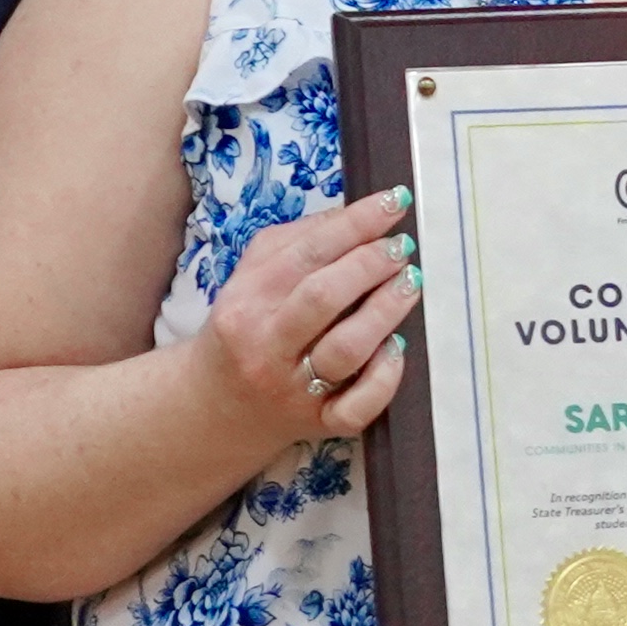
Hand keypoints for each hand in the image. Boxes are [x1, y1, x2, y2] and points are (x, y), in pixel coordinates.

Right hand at [195, 188, 419, 449]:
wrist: (216, 406)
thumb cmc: (245, 328)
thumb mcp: (252, 276)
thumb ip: (296, 240)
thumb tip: (353, 213)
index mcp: (247, 301)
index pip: (308, 252)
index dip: (357, 223)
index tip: (394, 201)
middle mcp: (266, 345)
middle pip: (324, 297)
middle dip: (371, 263)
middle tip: (402, 246)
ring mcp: (293, 388)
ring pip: (346, 348)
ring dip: (387, 309)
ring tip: (410, 281)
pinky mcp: (319, 423)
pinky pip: (358, 407)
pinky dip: (385, 376)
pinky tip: (396, 347)